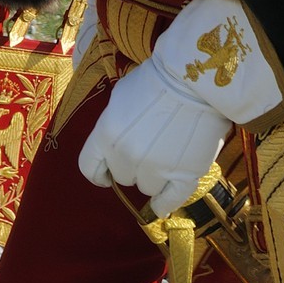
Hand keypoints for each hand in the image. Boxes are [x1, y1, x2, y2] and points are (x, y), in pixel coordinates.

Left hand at [78, 55, 228, 218]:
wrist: (194, 78)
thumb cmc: (156, 80)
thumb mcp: (121, 97)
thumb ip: (113, 126)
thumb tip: (114, 143)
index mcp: (107, 134)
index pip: (89, 167)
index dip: (98, 172)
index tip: (105, 174)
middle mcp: (127, 155)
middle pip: (123, 176)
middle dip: (131, 164)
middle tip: (148, 146)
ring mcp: (156, 167)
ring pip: (147, 187)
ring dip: (152, 175)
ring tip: (166, 155)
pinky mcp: (184, 174)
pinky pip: (170, 200)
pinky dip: (165, 204)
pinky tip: (163, 204)